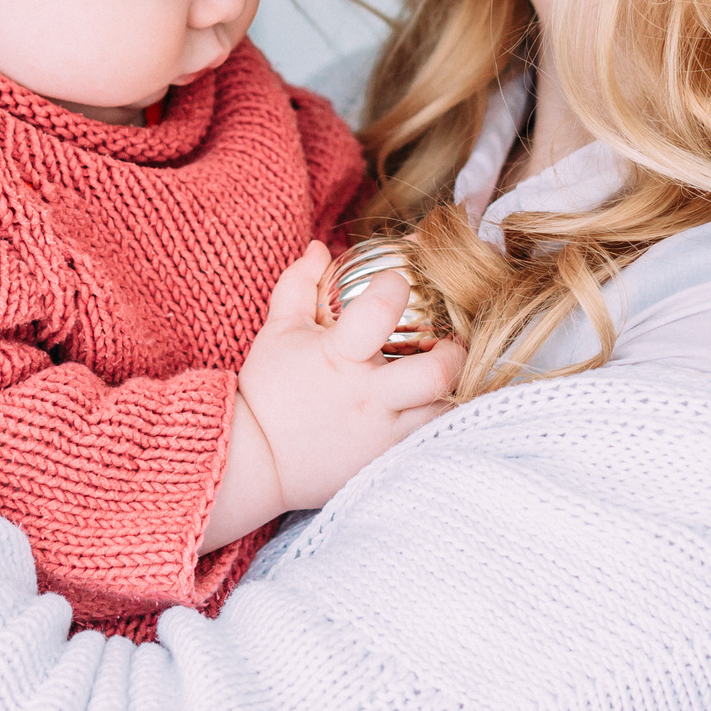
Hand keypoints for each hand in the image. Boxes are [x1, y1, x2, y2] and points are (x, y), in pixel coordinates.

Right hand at [201, 243, 463, 547]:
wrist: (255, 461)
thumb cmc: (268, 391)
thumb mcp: (278, 330)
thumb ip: (299, 284)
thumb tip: (320, 248)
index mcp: (339, 356)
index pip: (382, 309)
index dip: (396, 285)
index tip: (397, 282)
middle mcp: (369, 396)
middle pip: (437, 372)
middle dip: (455, 350)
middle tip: (449, 339)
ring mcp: (383, 433)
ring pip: (444, 410)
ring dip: (451, 387)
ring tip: (442, 372)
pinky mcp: (387, 460)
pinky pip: (430, 437)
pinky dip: (436, 416)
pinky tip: (427, 401)